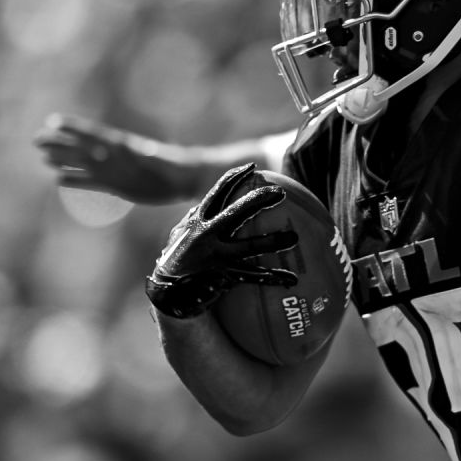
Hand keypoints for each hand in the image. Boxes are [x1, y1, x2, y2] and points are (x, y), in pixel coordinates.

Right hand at [33, 113, 197, 203]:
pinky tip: (59, 179)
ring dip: (64, 160)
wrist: (183, 179)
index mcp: (121, 146)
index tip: (53, 121)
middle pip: (81, 148)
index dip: (73, 128)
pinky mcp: (116, 185)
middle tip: (36, 139)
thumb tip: (118, 147)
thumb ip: (136, 155)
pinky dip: (75, 181)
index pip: (92, 134)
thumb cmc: (171, 166)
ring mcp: (113, 171)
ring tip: (43, 157)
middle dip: (60, 144)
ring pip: (83, 164)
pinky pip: (91, 182)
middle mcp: (113, 157)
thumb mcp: (155, 160)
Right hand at [146, 163, 298, 318]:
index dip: (235, 177)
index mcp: (198, 220)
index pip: (218, 192)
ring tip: (295, 238)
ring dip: (273, 241)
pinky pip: (252, 277)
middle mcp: (206, 234)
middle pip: (236, 211)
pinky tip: (292, 279)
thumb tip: (213, 200)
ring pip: (249, 247)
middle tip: (280, 192)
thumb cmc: (179, 258)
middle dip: (258, 200)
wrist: (166, 292)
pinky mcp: (223, 277)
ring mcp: (215, 256)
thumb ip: (198, 217)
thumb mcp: (183, 233)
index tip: (252, 168)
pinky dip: (273, 277)